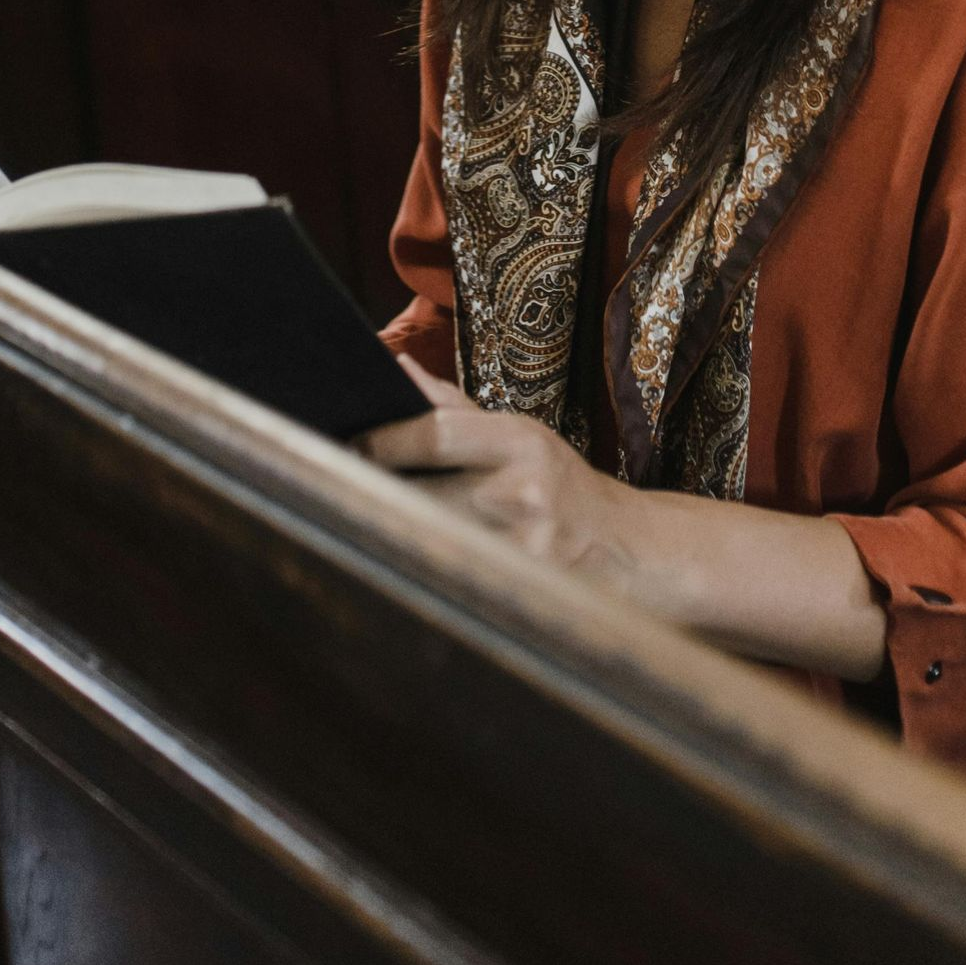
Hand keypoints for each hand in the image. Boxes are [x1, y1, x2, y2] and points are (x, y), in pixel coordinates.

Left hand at [360, 355, 636, 582]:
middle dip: (373, 493)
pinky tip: (406, 570)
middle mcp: (521, 493)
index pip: (435, 433)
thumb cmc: (564, 487)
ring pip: (428, 542)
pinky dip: (424, 574)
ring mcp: (522, 550)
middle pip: (420, 493)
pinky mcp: (519, 595)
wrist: (632, 552)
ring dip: (391, 536)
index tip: (348, 442)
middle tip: (333, 490)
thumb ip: (453, 408)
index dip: (382, 440)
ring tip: (361, 527)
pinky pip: (451, 582)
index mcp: (520, 442)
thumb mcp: (520, 436)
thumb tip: (396, 369)